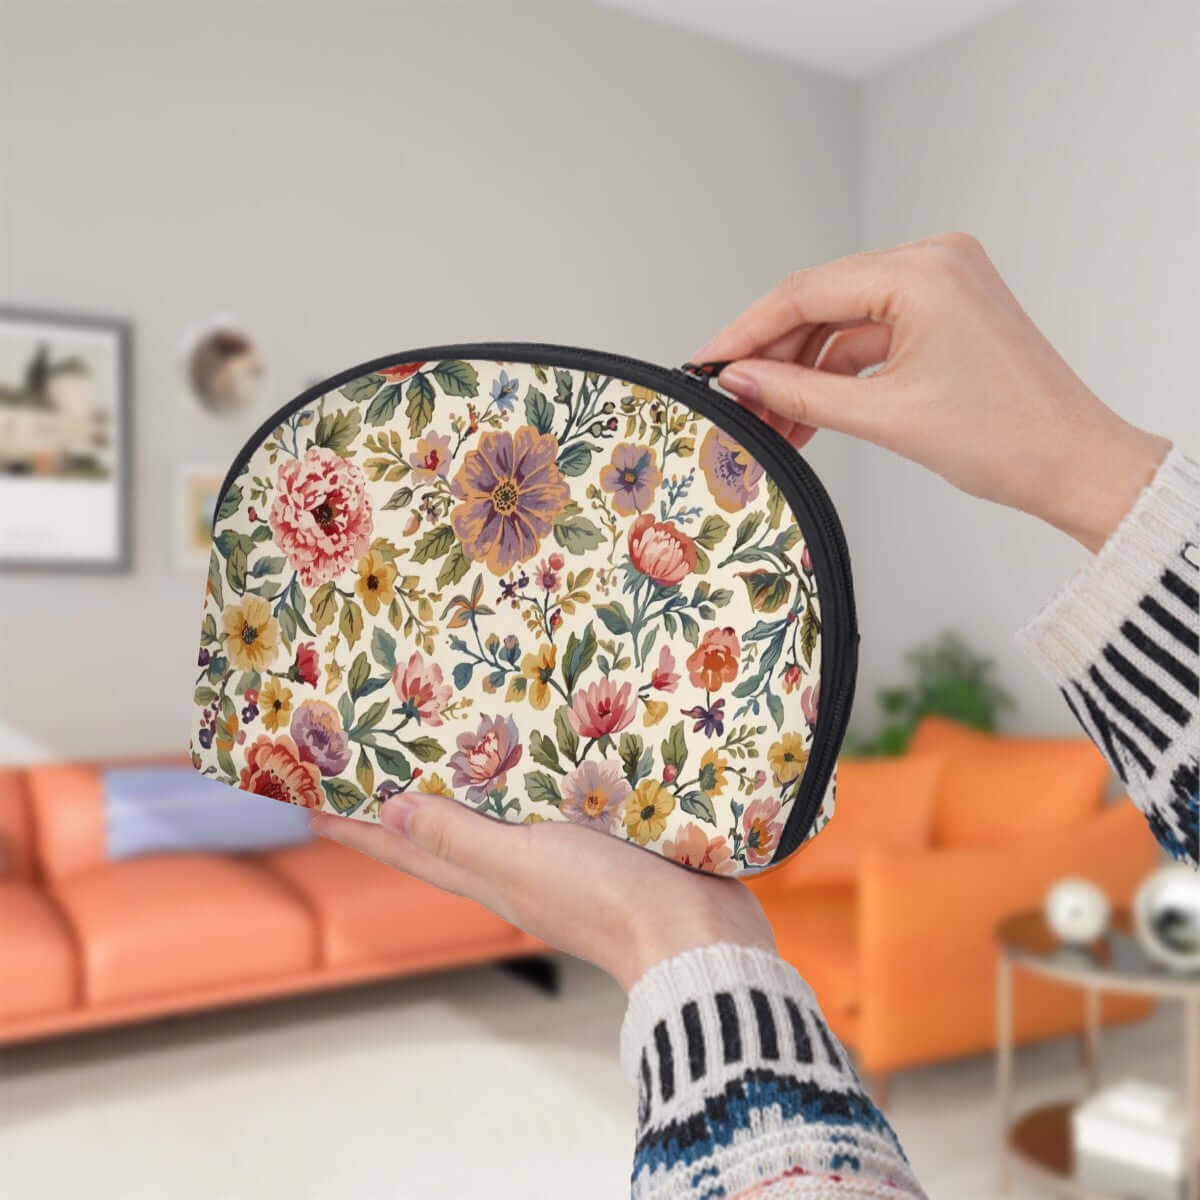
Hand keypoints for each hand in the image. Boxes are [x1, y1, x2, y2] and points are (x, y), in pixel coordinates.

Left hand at [310, 794, 774, 990]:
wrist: (697, 935)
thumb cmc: (606, 900)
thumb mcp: (521, 864)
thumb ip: (459, 837)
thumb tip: (387, 809)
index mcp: (487, 874)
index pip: (404, 847)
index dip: (355, 828)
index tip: (307, 800)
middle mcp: (512, 867)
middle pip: (438, 830)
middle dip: (398, 800)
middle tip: (365, 760)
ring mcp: (556, 857)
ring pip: (490, 816)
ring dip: (458, 788)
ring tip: (436, 749)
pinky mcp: (598, 841)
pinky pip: (543, 807)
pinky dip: (522, 784)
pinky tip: (534, 758)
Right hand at [694, 233, 1169, 552]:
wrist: (1074, 463)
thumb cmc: (1006, 437)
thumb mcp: (885, 416)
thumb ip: (800, 394)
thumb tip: (739, 381)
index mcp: (924, 271)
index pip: (806, 291)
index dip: (745, 331)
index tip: (705, 362)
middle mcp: (934, 262)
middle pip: (821, 302)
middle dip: (773, 358)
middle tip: (733, 401)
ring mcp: (942, 285)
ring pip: (842, 322)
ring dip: (804, 372)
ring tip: (770, 423)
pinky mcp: (945, 313)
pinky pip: (871, 335)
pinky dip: (838, 373)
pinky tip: (808, 413)